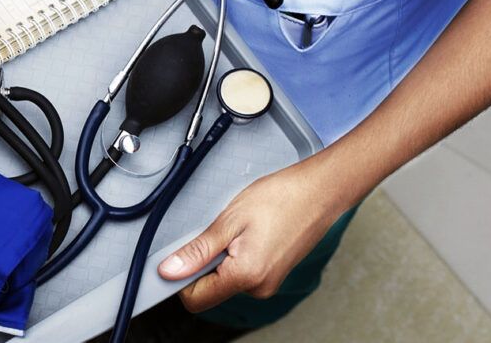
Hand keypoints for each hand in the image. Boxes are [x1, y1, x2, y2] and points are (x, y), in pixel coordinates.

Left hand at [157, 163, 341, 311]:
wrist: (320, 191)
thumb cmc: (281, 198)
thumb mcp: (230, 219)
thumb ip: (198, 250)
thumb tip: (170, 271)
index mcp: (246, 276)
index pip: (196, 299)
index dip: (181, 278)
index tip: (180, 255)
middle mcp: (258, 288)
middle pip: (211, 289)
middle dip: (204, 262)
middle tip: (219, 231)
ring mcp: (268, 283)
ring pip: (226, 279)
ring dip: (222, 256)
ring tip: (239, 228)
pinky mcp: (273, 274)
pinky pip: (242, 272)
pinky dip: (237, 254)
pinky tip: (249, 232)